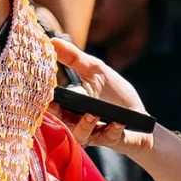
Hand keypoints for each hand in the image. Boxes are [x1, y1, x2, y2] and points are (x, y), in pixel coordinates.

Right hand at [48, 34, 154, 153]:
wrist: (140, 117)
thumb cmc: (114, 94)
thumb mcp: (95, 71)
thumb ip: (74, 58)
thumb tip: (52, 41)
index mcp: (70, 106)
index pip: (52, 103)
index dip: (45, 97)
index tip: (40, 87)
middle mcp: (77, 122)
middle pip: (62, 120)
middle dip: (58, 113)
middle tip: (55, 104)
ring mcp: (94, 133)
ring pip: (82, 134)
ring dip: (86, 124)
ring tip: (93, 113)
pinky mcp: (111, 140)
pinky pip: (108, 138)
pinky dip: (113, 129)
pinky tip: (118, 121)